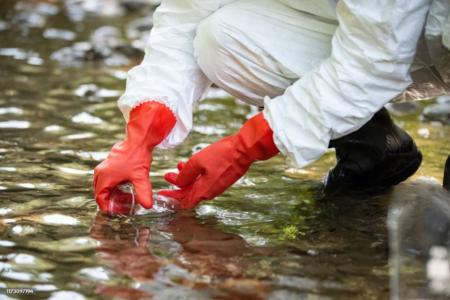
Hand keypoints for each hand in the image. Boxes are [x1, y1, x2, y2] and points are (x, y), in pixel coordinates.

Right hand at [94, 101, 175, 213]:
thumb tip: (147, 206)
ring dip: (114, 194)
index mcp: (104, 177)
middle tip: (126, 205)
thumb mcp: (141, 177)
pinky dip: (115, 187)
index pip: (100, 199)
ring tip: (128, 197)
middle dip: (113, 201)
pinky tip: (127, 188)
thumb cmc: (137, 156)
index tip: (120, 211)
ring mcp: (104, 168)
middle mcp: (101, 173)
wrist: (138, 140)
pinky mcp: (109, 165)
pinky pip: (107, 180)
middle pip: (101, 193)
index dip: (109, 207)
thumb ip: (143, 192)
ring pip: (104, 187)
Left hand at [159, 113, 278, 208]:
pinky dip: (196, 174)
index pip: (184, 202)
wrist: (244, 149)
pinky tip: (192, 163)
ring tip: (178, 166)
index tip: (162, 193)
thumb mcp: (197, 162)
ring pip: (197, 185)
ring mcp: (217, 185)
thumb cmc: (222, 155)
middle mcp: (210, 191)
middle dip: (177, 185)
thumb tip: (177, 184)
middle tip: (167, 176)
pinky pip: (205, 180)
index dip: (171, 198)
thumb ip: (185, 175)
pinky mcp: (222, 178)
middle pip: (189, 193)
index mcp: (203, 191)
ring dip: (186, 177)